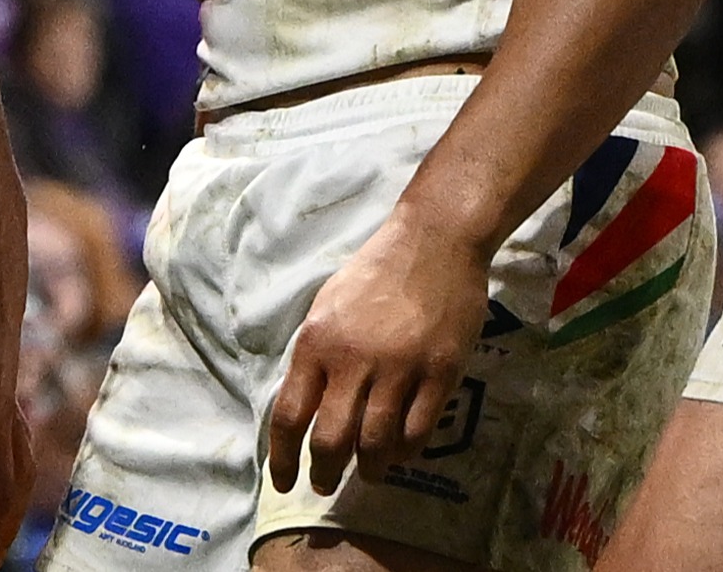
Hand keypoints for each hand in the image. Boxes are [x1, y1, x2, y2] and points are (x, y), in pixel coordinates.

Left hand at [267, 202, 490, 494]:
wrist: (435, 239)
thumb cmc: (377, 271)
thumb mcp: (327, 307)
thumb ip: (315, 357)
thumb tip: (303, 408)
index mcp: (317, 343)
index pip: (289, 416)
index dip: (282, 460)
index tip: (283, 483)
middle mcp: (354, 359)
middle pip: (330, 440)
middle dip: (324, 473)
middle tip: (327, 483)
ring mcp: (400, 367)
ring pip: (375, 444)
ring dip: (368, 469)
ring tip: (369, 472)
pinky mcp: (440, 372)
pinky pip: (418, 431)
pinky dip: (405, 452)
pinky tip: (401, 452)